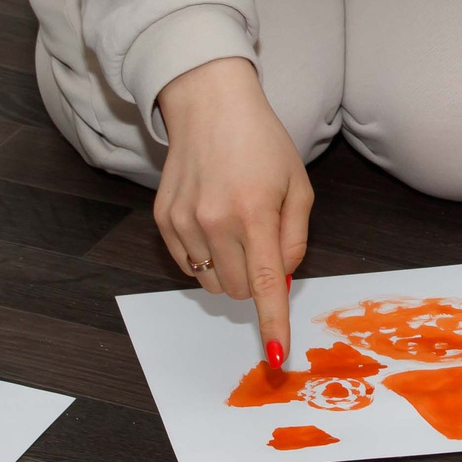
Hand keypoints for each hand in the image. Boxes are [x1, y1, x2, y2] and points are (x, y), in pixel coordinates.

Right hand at [153, 58, 312, 357]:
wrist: (209, 105)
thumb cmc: (261, 142)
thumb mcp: (298, 184)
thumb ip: (295, 237)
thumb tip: (282, 280)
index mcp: (255, 212)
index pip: (266, 283)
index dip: (272, 323)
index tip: (275, 356)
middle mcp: (215, 221)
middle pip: (241, 289)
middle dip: (258, 279)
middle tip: (263, 240)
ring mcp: (184, 223)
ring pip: (214, 282)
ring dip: (232, 270)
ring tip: (237, 226)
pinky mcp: (163, 221)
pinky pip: (189, 266)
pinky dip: (207, 257)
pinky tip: (213, 222)